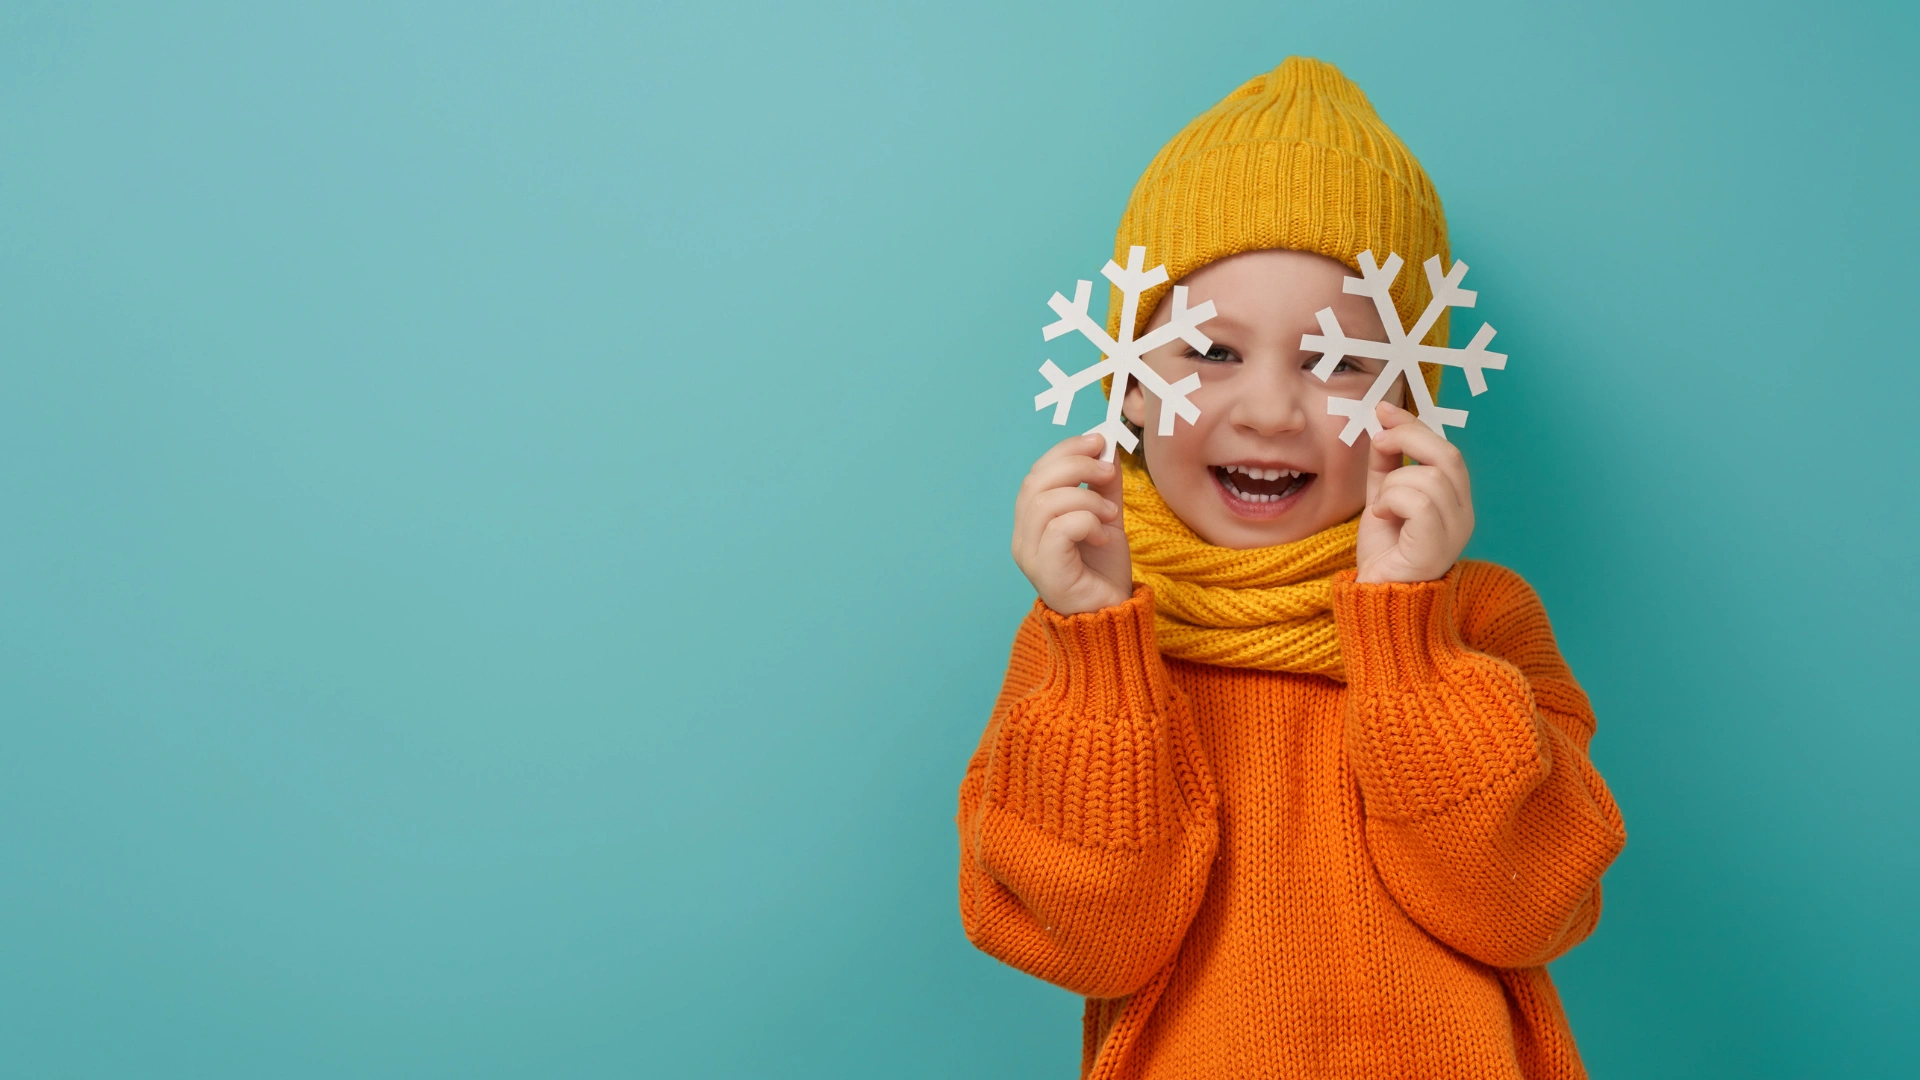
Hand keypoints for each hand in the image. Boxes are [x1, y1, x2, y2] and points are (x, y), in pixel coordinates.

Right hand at [1012, 432, 1132, 614]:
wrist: (1112, 617)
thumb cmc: (1102, 571)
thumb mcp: (1107, 516)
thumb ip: (1103, 484)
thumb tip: (1106, 445)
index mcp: (1031, 521)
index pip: (1036, 473)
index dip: (1065, 450)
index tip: (1099, 440)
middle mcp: (1022, 537)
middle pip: (1035, 482)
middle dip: (1076, 465)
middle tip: (1108, 471)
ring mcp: (1030, 556)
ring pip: (1046, 503)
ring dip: (1087, 499)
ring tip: (1112, 514)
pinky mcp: (1046, 571)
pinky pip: (1060, 528)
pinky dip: (1088, 522)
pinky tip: (1104, 537)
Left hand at [1356, 400, 1474, 583]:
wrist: (1374, 599)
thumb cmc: (1383, 553)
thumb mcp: (1382, 496)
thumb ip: (1386, 463)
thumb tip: (1383, 421)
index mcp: (1455, 500)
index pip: (1445, 449)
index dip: (1415, 425)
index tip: (1383, 411)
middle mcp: (1464, 514)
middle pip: (1448, 455)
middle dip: (1408, 439)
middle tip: (1380, 444)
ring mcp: (1455, 532)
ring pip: (1429, 478)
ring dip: (1393, 485)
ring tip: (1381, 508)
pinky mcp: (1437, 547)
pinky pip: (1420, 502)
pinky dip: (1392, 502)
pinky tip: (1381, 518)